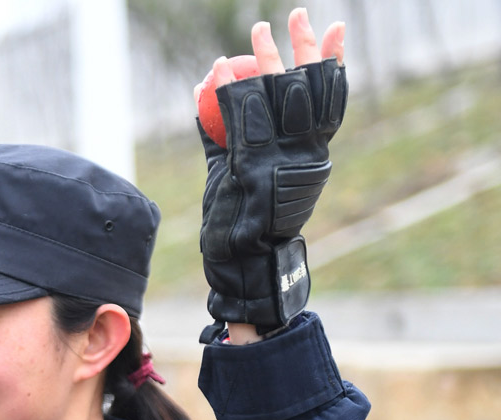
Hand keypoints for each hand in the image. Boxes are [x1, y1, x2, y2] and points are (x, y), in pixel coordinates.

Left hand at [195, 7, 347, 343]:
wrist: (242, 264)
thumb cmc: (243, 225)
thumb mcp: (242, 175)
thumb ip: (231, 139)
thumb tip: (214, 99)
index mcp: (313, 156)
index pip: (329, 100)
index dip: (333, 62)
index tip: (336, 30)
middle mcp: (304, 154)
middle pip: (310, 88)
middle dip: (304, 46)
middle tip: (296, 15)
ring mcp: (280, 160)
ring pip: (278, 97)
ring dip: (266, 58)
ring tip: (257, 31)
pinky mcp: (252, 167)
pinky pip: (239, 120)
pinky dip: (225, 91)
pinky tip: (215, 69)